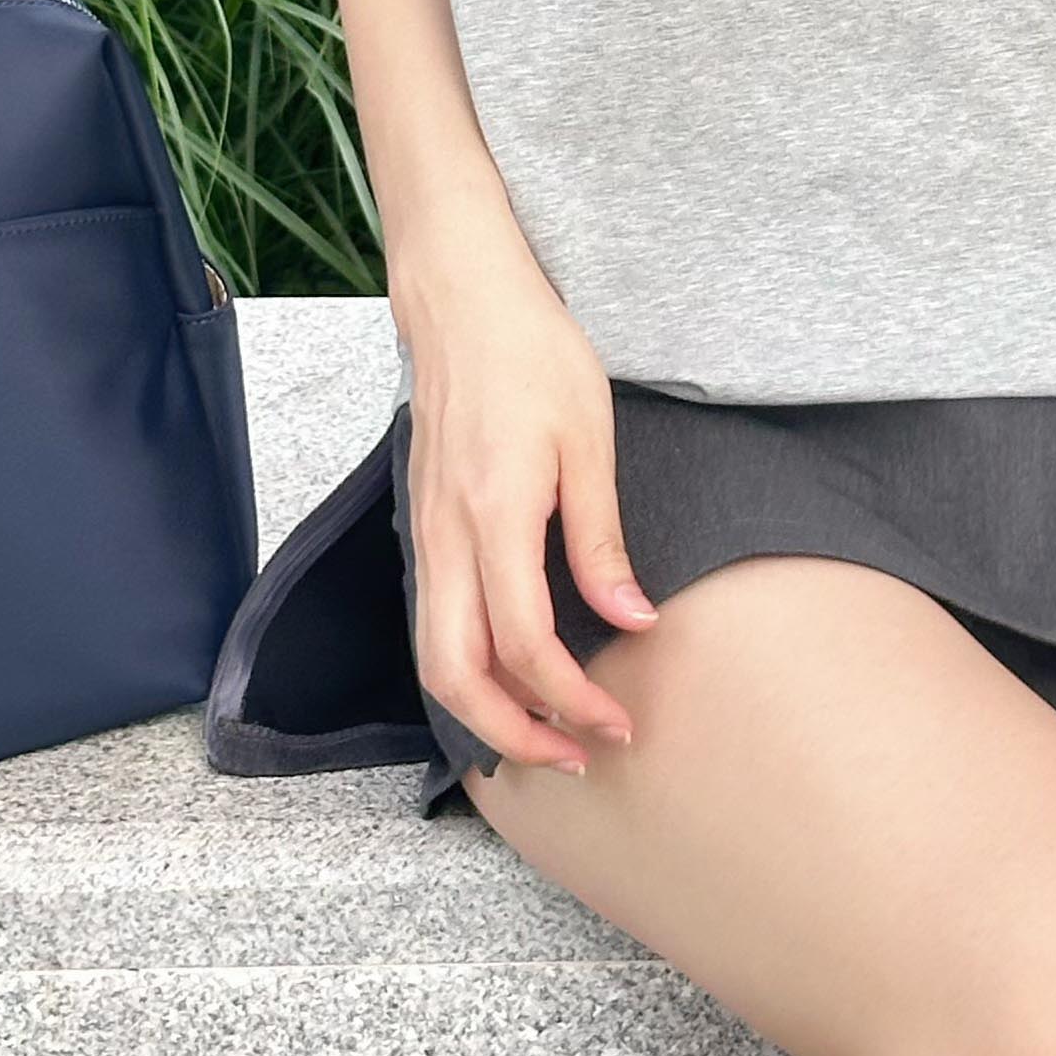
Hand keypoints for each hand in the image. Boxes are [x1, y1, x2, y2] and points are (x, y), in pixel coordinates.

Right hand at [396, 216, 659, 776]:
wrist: (463, 300)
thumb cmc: (532, 353)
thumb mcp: (589, 439)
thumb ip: (602, 539)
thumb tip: (631, 619)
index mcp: (494, 514)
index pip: (524, 643)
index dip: (570, 699)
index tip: (617, 722)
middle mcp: (447, 535)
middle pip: (454, 673)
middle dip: (513, 733)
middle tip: (578, 754)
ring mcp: (426, 531)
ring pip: (432, 654)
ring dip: (484, 708)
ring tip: (547, 730)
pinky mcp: (424, 523)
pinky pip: (432, 619)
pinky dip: (465, 668)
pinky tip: (512, 674)